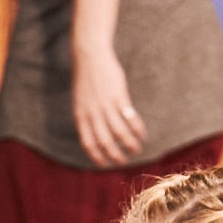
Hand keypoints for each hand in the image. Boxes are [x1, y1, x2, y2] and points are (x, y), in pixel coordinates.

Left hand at [72, 42, 145, 166]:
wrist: (90, 57)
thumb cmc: (86, 78)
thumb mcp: (80, 101)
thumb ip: (87, 116)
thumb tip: (95, 131)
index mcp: (81, 117)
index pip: (88, 143)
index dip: (97, 157)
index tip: (106, 164)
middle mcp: (92, 114)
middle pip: (105, 142)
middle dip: (115, 155)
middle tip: (124, 161)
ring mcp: (106, 106)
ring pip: (119, 132)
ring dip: (129, 144)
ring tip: (137, 149)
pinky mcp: (119, 97)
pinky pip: (129, 118)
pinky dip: (137, 128)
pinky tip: (142, 133)